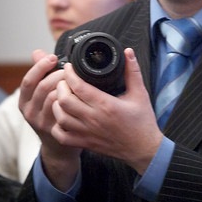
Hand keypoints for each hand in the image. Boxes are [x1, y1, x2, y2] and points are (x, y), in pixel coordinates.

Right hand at [19, 50, 81, 189]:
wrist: (59, 146)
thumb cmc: (52, 111)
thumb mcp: (41, 93)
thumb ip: (40, 73)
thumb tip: (37, 52)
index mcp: (24, 100)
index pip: (28, 80)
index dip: (40, 67)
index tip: (53, 57)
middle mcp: (29, 112)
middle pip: (43, 87)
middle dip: (58, 74)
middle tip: (71, 69)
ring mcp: (41, 123)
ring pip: (54, 98)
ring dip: (67, 86)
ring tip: (76, 80)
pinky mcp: (55, 131)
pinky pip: (64, 112)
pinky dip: (72, 101)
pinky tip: (80, 95)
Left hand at [51, 48, 162, 175]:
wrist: (144, 150)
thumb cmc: (142, 122)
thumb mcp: (140, 93)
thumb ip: (132, 71)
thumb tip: (128, 52)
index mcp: (106, 105)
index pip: (78, 86)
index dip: (69, 74)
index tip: (69, 67)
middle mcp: (94, 119)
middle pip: (64, 100)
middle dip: (60, 86)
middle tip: (64, 80)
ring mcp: (87, 132)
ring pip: (60, 117)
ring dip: (57, 104)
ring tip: (62, 97)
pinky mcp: (85, 143)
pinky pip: (62, 136)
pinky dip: (58, 125)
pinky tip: (63, 117)